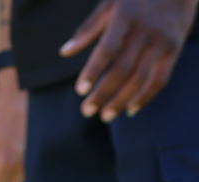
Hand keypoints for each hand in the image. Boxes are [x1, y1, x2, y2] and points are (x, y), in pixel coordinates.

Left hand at [64, 0, 197, 119]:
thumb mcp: (111, 4)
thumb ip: (88, 29)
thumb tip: (64, 52)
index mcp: (124, 18)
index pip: (107, 49)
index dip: (93, 71)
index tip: (80, 91)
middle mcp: (144, 31)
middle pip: (122, 69)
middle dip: (103, 93)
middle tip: (86, 111)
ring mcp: (160, 41)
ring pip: (140, 78)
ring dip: (121, 100)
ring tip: (105, 116)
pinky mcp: (173, 49)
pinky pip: (160, 79)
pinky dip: (146, 97)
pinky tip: (130, 109)